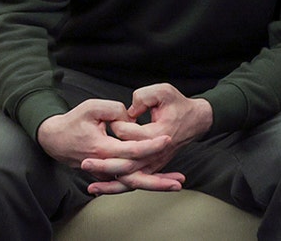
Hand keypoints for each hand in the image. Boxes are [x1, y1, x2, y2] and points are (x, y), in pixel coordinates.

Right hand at [36, 99, 184, 194]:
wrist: (54, 139)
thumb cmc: (73, 121)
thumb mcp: (92, 108)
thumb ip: (114, 109)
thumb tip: (132, 116)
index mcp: (101, 148)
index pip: (131, 151)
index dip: (150, 145)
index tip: (167, 138)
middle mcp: (105, 164)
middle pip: (134, 176)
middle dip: (158, 180)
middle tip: (179, 180)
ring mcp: (106, 171)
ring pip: (133, 181)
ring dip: (156, 184)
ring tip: (178, 183)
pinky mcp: (108, 172)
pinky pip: (130, 178)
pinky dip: (147, 180)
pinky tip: (165, 180)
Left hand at [85, 83, 212, 194]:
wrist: (196, 121)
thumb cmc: (179, 105)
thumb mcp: (164, 91)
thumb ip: (144, 96)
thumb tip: (129, 108)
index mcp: (158, 134)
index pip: (133, 136)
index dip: (119, 127)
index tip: (113, 119)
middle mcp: (157, 153)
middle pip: (128, 164)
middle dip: (104, 166)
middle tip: (84, 162)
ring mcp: (155, 162)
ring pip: (130, 179)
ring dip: (109, 185)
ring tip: (90, 187)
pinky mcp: (153, 167)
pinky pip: (134, 181)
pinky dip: (117, 187)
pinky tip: (100, 189)